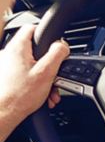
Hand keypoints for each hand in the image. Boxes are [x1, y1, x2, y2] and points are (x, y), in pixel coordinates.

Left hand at [0, 24, 68, 141]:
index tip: (55, 44)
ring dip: (44, 77)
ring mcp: (5, 66)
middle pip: (34, 50)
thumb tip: (62, 45)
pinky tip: (41, 95)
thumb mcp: (47, 72)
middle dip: (49, 65)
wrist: (3, 113)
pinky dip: (34, 83)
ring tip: (49, 91)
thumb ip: (57, 54)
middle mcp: (8, 54)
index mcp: (18, 48)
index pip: (32, 28)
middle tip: (55, 76)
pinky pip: (24, 74)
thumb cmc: (20, 95)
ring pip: (31, 65)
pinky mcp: (5, 77)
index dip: (46, 33)